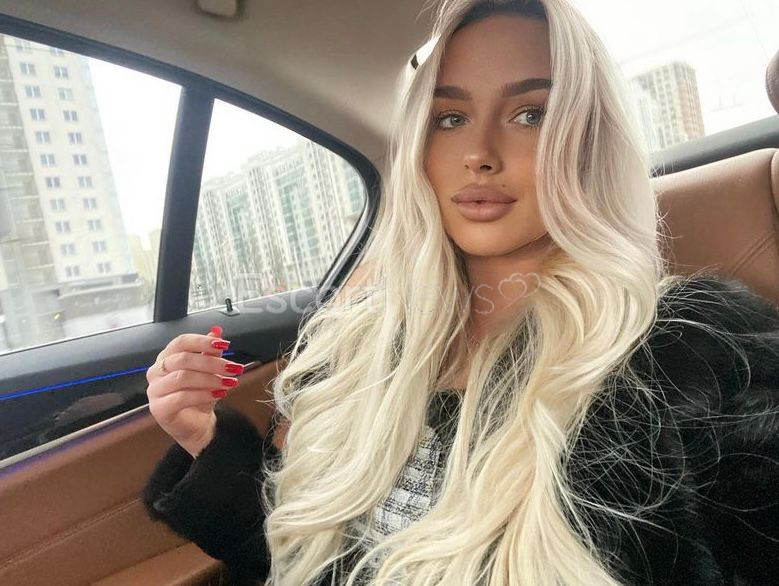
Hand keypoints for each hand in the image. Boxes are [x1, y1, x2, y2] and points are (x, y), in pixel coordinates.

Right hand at [146, 325, 244, 456]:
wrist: (196, 424)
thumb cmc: (199, 394)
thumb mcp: (208, 370)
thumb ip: (210, 351)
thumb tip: (217, 331)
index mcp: (166, 357)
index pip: (181, 342)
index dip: (203, 341)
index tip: (225, 345)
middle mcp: (156, 371)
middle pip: (183, 359)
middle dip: (212, 362)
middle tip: (233, 368)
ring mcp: (154, 390)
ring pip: (183, 377)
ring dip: (210, 378)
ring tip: (229, 382)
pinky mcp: (159, 409)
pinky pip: (181, 397)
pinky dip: (203, 394)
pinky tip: (218, 394)